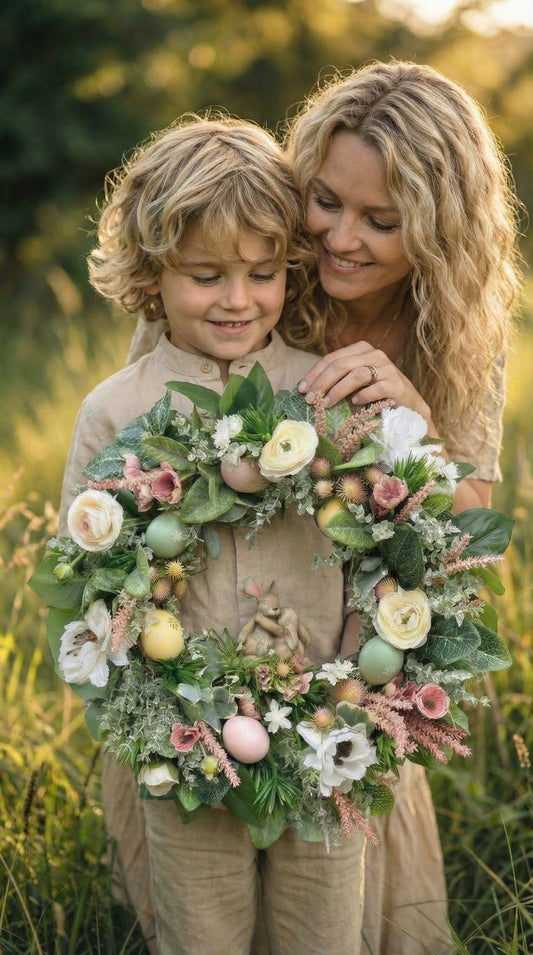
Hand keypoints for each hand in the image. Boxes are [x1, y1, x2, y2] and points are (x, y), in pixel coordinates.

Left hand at [298, 342, 430, 421]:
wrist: (408, 408)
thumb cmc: (376, 396)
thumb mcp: (354, 384)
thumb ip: (336, 381)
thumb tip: (308, 390)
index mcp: (361, 350)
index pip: (332, 358)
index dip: (315, 374)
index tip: (301, 389)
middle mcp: (375, 354)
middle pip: (341, 365)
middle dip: (322, 382)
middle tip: (310, 399)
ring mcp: (387, 368)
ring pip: (356, 374)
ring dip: (338, 390)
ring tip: (326, 404)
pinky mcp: (396, 384)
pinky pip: (375, 388)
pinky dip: (362, 396)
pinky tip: (354, 404)